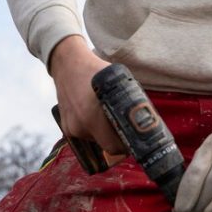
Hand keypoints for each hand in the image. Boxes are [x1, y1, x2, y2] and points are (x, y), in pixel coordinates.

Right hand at [49, 35, 125, 153]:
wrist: (67, 65)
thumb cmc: (95, 71)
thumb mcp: (118, 82)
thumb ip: (128, 101)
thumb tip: (145, 116)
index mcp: (93, 116)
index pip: (113, 146)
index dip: (127, 146)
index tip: (136, 140)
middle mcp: (80, 125)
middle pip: (106, 145)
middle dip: (119, 141)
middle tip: (129, 131)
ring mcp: (71, 128)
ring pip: (96, 140)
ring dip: (106, 134)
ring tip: (111, 118)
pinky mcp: (66, 127)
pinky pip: (86, 135)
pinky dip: (95, 129)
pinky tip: (98, 116)